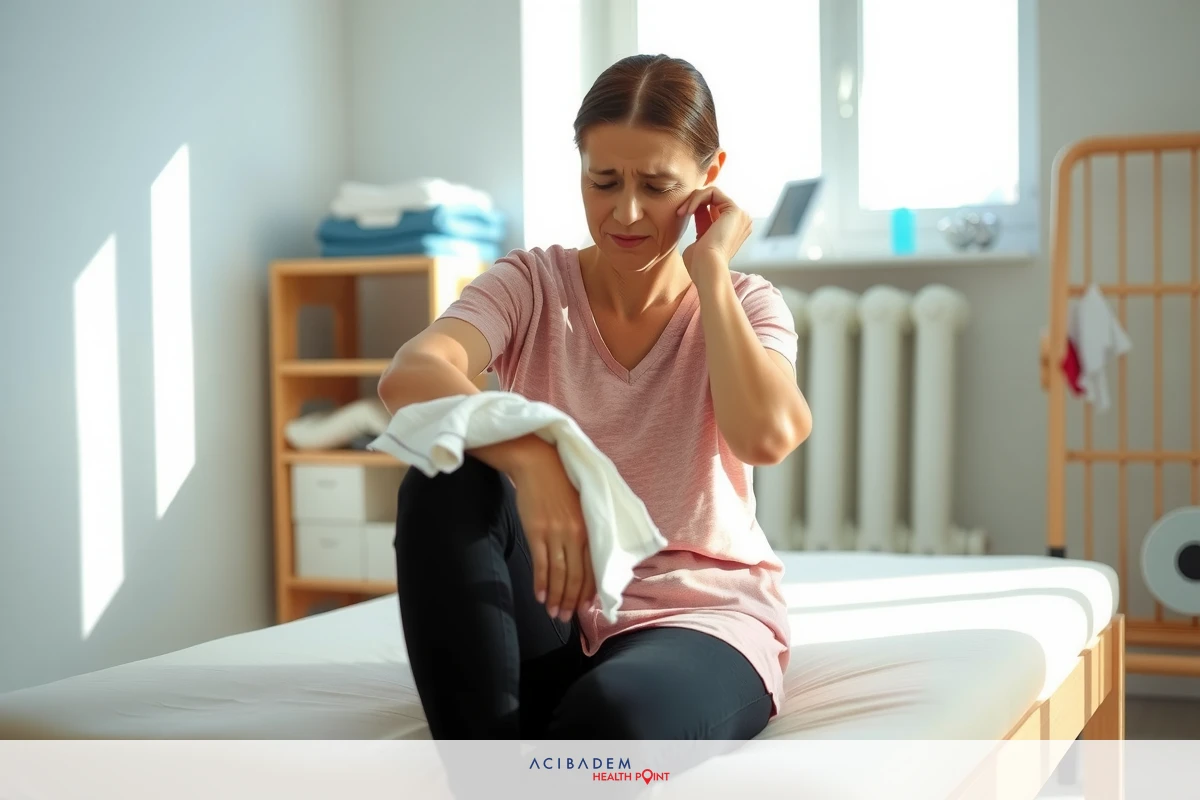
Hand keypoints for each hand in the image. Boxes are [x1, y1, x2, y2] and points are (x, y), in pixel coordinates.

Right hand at [508, 445, 595, 621]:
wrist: (537, 463)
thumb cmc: (560, 485)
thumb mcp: (581, 507)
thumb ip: (585, 532)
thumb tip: (586, 559)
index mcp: (590, 528)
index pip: (593, 569)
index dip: (589, 591)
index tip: (584, 608)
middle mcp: (576, 533)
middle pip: (576, 576)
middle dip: (572, 601)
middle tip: (566, 618)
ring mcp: (556, 532)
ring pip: (559, 574)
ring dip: (556, 597)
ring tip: (553, 613)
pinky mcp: (536, 531)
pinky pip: (541, 563)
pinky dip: (541, 583)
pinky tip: (540, 596)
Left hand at [678, 186, 752, 274]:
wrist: (706, 268)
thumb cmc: (699, 262)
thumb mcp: (700, 238)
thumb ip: (702, 223)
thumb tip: (696, 209)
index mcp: (733, 229)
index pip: (712, 208)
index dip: (694, 207)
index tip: (680, 215)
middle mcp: (740, 221)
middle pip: (713, 198)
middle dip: (692, 201)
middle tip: (679, 212)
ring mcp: (740, 215)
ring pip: (712, 193)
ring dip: (693, 199)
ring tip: (682, 212)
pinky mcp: (735, 210)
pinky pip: (713, 191)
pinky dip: (697, 198)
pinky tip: (689, 210)